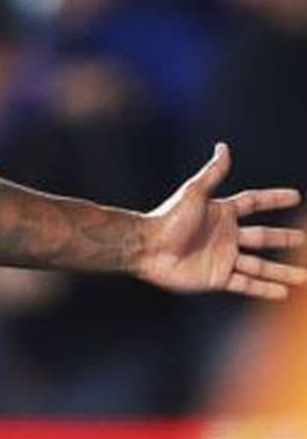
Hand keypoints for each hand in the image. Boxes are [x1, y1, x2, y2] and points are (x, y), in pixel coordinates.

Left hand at [138, 143, 305, 298]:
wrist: (147, 248)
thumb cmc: (168, 219)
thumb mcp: (194, 193)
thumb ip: (212, 172)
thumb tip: (223, 146)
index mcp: (221, 213)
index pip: (253, 203)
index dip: (273, 199)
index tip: (296, 197)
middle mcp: (225, 236)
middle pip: (262, 237)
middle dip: (283, 238)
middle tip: (304, 240)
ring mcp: (223, 258)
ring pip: (260, 265)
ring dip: (282, 270)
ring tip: (304, 276)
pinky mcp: (217, 278)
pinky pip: (247, 284)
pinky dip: (265, 289)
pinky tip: (284, 292)